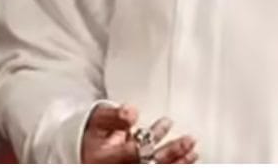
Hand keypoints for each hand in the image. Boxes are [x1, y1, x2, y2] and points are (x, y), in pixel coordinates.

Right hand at [81, 104, 198, 162]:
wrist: (86, 146)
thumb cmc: (93, 132)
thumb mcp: (98, 119)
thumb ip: (113, 116)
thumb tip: (130, 114)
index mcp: (104, 157)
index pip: (129, 153)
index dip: (148, 140)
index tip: (165, 124)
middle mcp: (117, 167)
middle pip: (146, 164)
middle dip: (170, 153)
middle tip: (188, 141)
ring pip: (154, 167)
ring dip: (176, 160)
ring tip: (192, 149)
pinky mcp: (137, 167)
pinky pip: (157, 167)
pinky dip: (173, 163)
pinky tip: (187, 158)